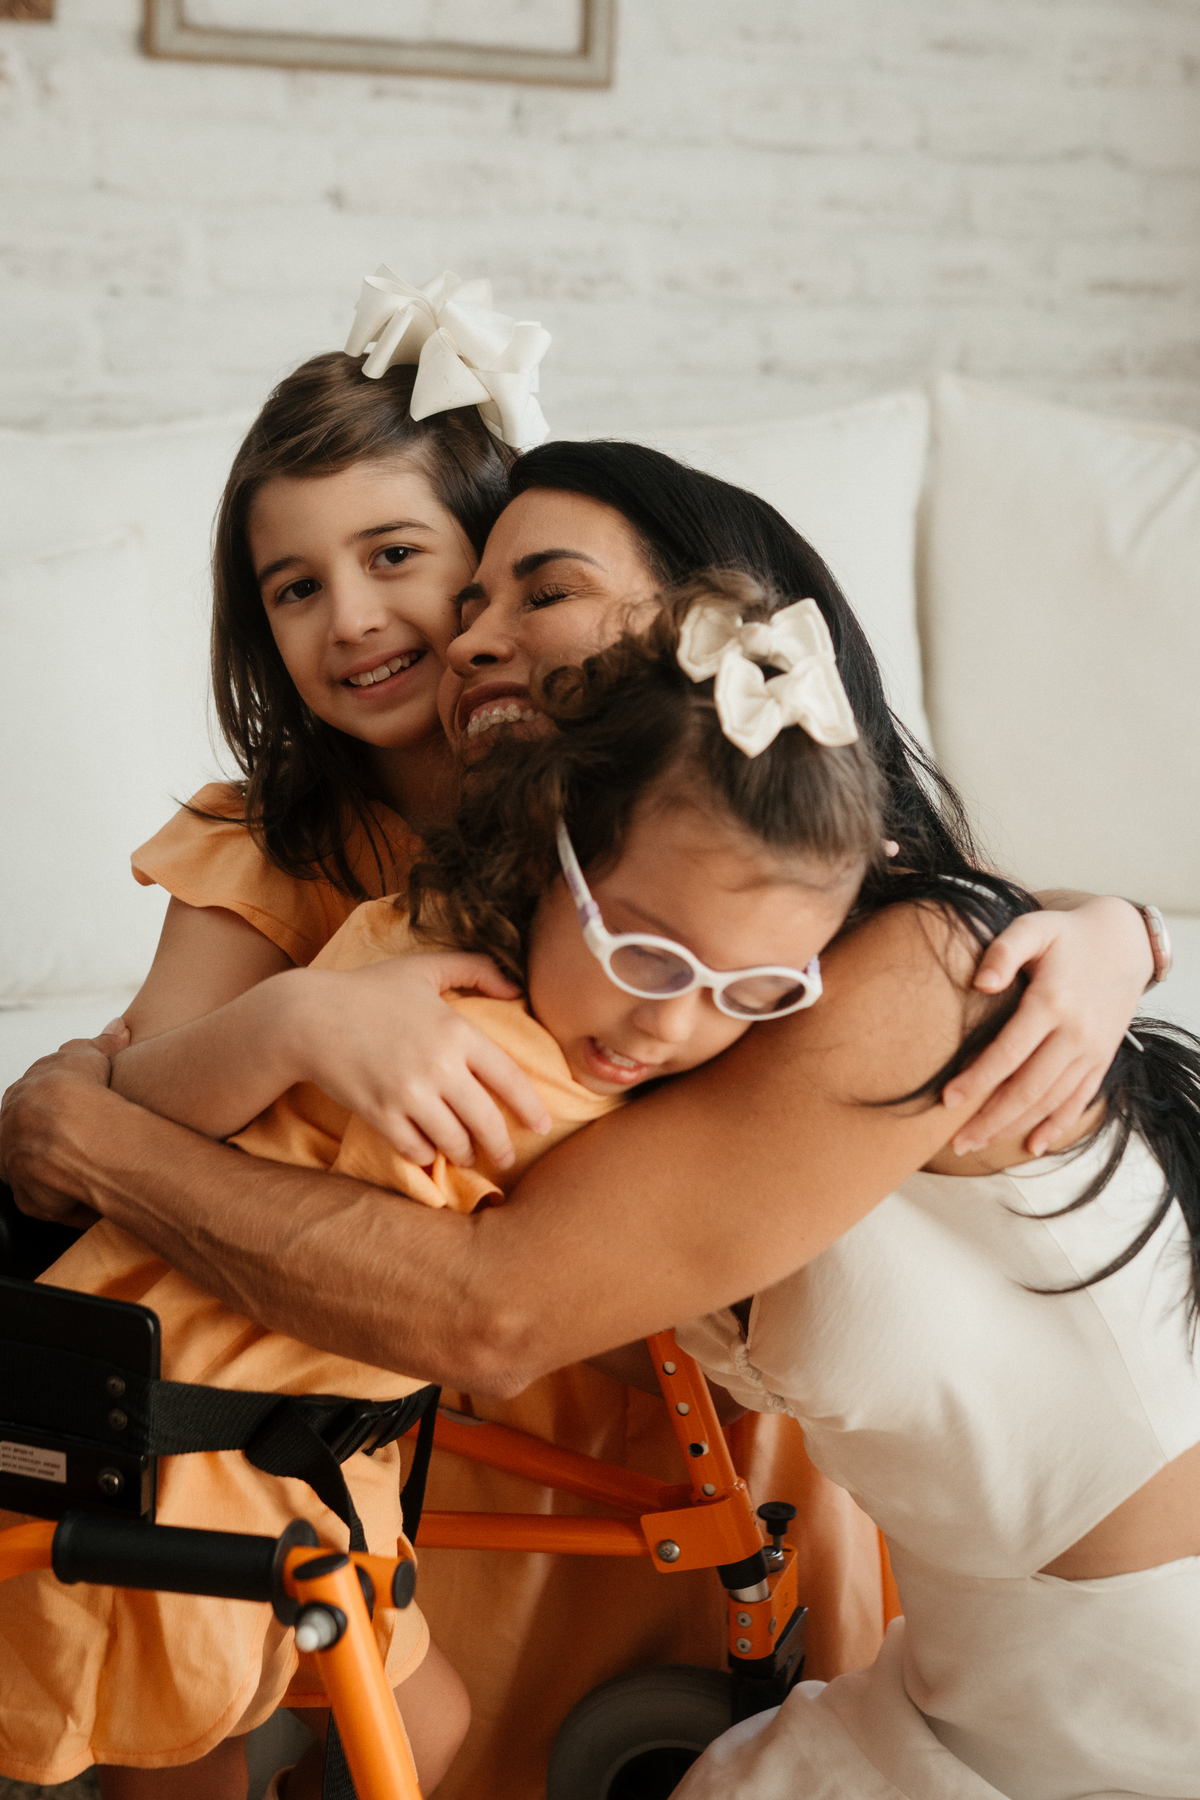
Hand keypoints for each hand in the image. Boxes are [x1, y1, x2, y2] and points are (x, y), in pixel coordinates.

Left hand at [0, 1032, 125, 1226]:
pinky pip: (51, 1204)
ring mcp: (17, 1170)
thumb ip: (100, 1044)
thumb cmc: (79, 1090)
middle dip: (54, 1141)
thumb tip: (117, 1027)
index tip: (82, 1113)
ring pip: (38, 1173)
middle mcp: (9, 1136)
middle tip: (88, 1143)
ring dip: (60, 1173)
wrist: (76, 1128)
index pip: (31, 1105)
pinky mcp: (32, 1202)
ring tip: (95, 1170)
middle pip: (30, 1140)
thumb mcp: (88, 1054)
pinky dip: (72, 1202)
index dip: (58, 1108)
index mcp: (17, 1100)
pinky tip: (94, 1194)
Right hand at [294, 952, 552, 1168]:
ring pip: (453, 1141)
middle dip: (500, 1146)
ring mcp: (408, 1093)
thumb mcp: (423, 968)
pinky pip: (415, 1149)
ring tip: (465, 1153)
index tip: (543, 1126)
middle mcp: (438, 1066)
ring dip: (463, 1152)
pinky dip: (425, 1153)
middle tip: (505, 1157)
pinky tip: (428, 1149)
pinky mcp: (380, 1114)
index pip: (509, 1078)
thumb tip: (516, 986)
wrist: (307, 1017)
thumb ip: (475, 968)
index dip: (531, 1107)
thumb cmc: (368, 990)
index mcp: (456, 1031)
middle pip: (485, 1121)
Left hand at [942, 898, 1151, 1155]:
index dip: (977, 1080)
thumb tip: (980, 984)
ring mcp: (1092, 1050)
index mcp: (1052, 1002)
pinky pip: (1080, 1100)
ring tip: (977, 1144)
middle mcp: (1075, 1033)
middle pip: (1027, 1088)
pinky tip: (1033, 1145)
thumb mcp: (1033, 928)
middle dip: (989, 1119)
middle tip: (956, 1142)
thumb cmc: (1066, 934)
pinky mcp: (1102, 1058)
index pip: (1008, 1053)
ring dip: (1014, 1127)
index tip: (946, 1100)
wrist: (1124, 942)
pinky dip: (1057, 1126)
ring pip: (1050, 1101)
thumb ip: (1003, 951)